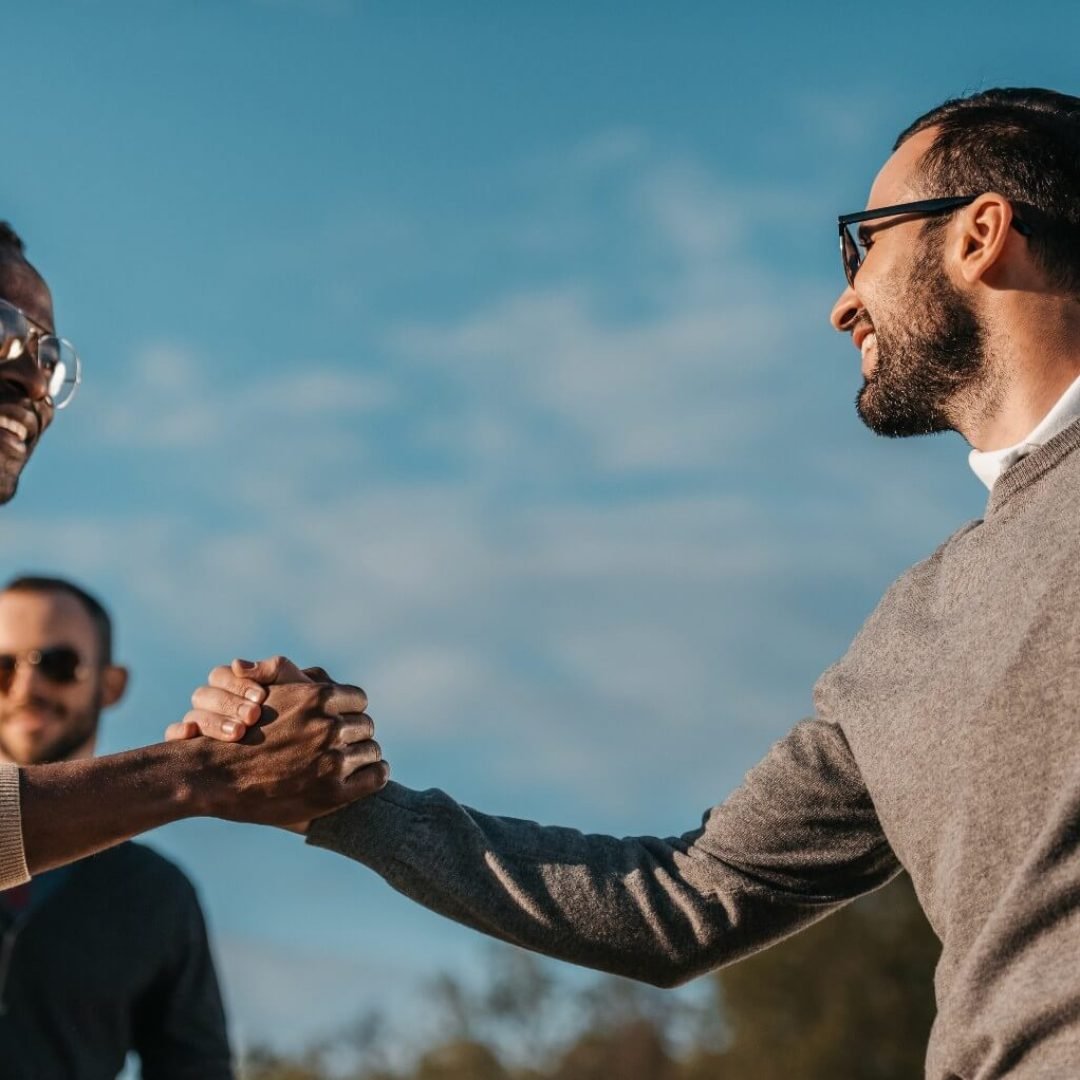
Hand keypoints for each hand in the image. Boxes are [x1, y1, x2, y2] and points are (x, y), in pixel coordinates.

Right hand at [171, 656, 387, 830]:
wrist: (214, 777)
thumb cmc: (238, 732)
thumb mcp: (263, 691)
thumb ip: (289, 675)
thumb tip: (315, 674)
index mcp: (316, 697)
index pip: (358, 699)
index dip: (350, 710)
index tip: (342, 720)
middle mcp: (328, 727)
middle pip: (365, 725)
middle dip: (355, 734)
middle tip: (343, 745)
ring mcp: (332, 759)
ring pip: (372, 750)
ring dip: (362, 755)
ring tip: (349, 763)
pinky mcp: (333, 791)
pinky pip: (377, 776)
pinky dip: (374, 776)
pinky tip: (363, 777)